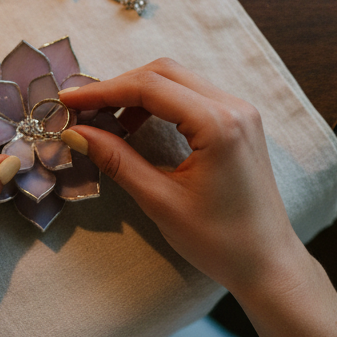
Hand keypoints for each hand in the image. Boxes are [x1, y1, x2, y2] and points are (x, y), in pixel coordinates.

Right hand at [61, 58, 302, 299]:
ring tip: (104, 121)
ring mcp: (240, 113)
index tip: (68, 101)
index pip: (149, 87)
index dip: (103, 91)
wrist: (268, 263)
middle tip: (82, 109)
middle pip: (163, 73)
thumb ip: (118, 161)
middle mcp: (234, 107)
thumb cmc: (220, 242)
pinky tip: (135, 128)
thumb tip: (77, 134)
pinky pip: (192, 97)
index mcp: (218, 124)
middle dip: (118, 87)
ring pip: (177, 81)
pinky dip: (159, 104)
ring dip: (137, 94)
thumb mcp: (161, 202)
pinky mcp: (239, 124)